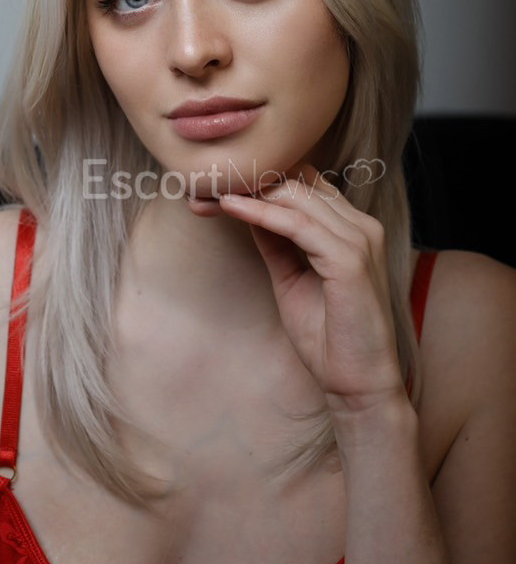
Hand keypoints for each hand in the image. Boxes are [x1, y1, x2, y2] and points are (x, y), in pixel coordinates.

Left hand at [219, 162, 408, 421]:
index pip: (305, 182)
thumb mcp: (291, 278)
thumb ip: (275, 241)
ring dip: (249, 192)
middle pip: (298, 182)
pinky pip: (298, 224)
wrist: (358, 385)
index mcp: (352, 227)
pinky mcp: (350, 258)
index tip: (215, 186)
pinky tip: (231, 208)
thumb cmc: (330, 338)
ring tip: (210, 193)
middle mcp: (361, 225)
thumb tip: (248, 208)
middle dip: (248, 181)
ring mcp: (360, 239)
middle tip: (202, 187)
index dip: (261, 178)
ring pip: (296, 196)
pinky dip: (261, 213)